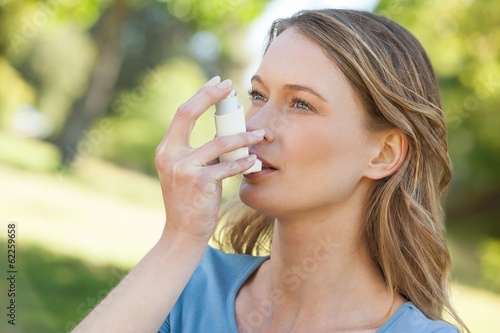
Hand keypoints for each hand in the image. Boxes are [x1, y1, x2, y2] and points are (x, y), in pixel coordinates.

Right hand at [155, 76, 264, 243]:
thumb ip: (200, 153)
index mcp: (167, 150)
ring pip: (219, 142)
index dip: (200, 95)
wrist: (182, 233)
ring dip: (244, 137)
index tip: (218, 84)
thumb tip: (226, 132)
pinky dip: (243, 163)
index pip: (182, 113)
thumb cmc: (190, 201)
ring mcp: (183, 168)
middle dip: (211, 97)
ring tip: (260, 135)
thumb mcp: (187, 172)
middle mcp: (170, 155)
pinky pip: (228, 167)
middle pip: (188, 113)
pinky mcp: (199, 183)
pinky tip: (254, 162)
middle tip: (232, 87)